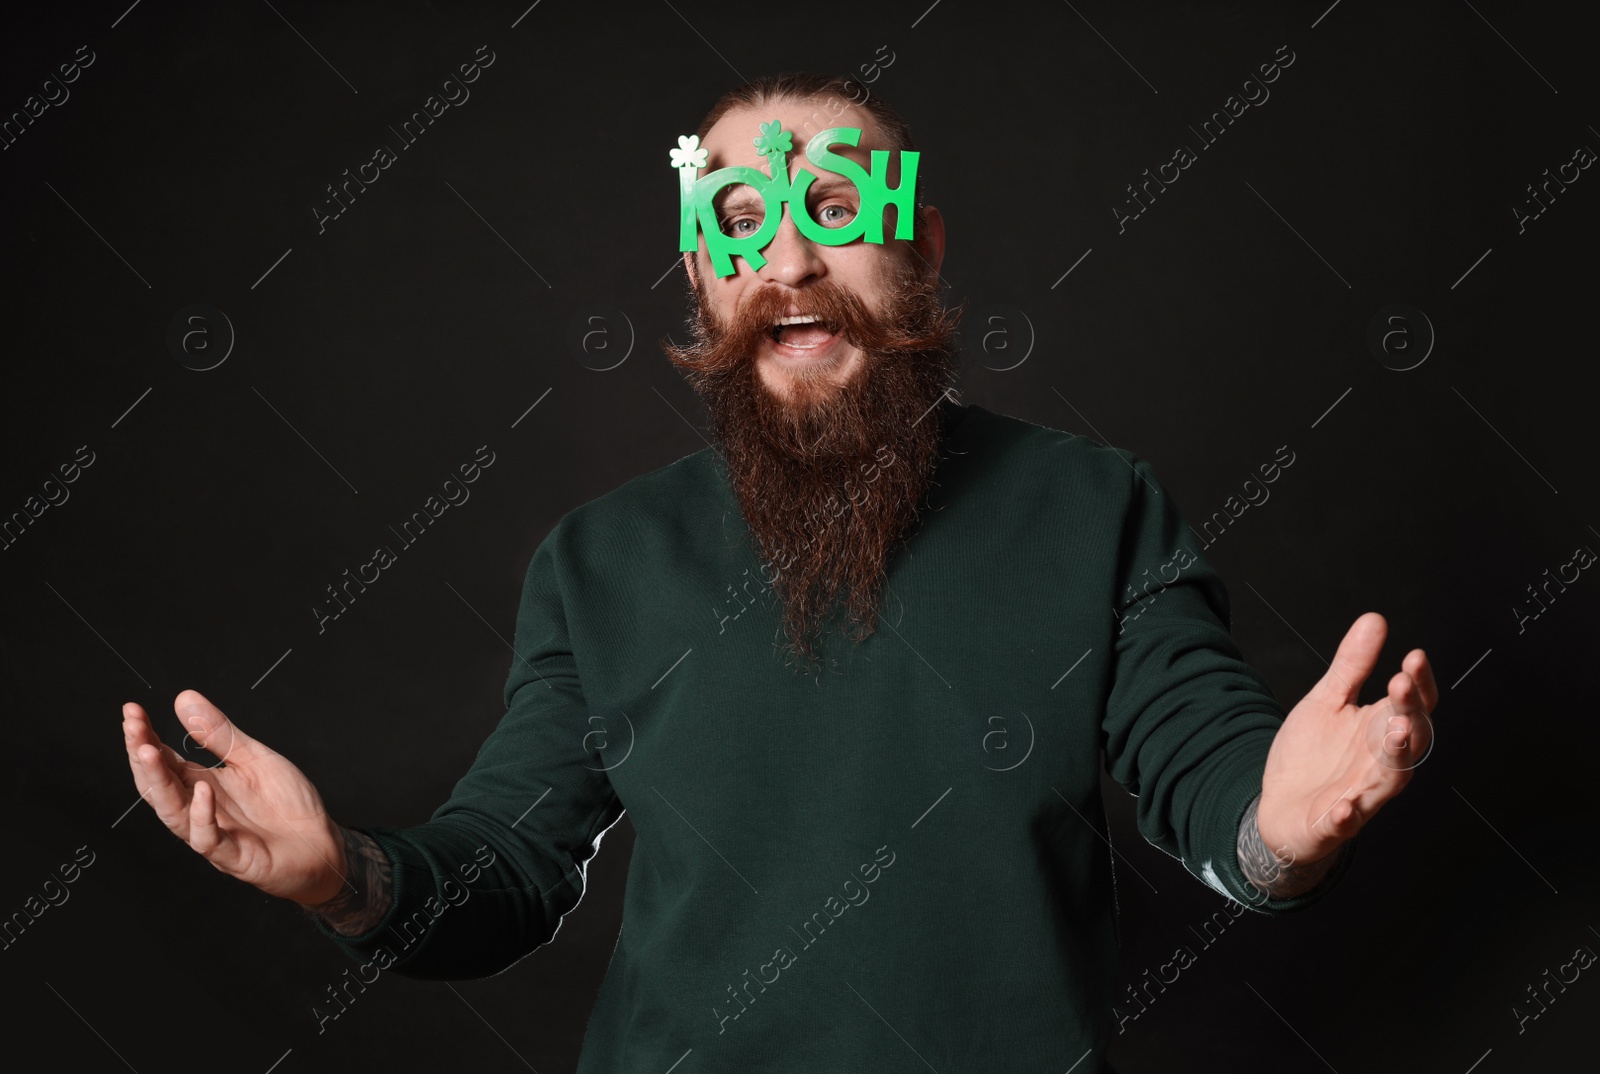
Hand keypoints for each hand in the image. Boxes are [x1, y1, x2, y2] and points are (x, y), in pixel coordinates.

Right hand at [121, 689, 349, 904]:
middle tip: (132, 725)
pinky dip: (202, 816)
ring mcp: (215, 834)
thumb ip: (220, 733)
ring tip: (150, 752)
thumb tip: (184, 698)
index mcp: (202, 784)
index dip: (145, 737)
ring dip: (159, 784)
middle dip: (142, 755)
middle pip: (159, 785)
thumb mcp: (255, 758)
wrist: (321, 844)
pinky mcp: (235, 857)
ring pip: (174, 813)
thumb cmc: (287, 805)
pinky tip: (202, 791)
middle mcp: (200, 810)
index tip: (131, 710)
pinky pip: (210, 840)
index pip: (163, 760)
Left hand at [1257, 612, 1437, 866]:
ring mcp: (1361, 794)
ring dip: (1396, 757)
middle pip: (1411, 738)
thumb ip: (1352, 666)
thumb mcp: (1327, 700)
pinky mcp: (1335, 824)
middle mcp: (1381, 763)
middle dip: (1410, 711)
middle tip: (1402, 685)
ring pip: (1391, 779)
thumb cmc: (1313, 755)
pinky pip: (1347, 822)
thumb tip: (1375, 620)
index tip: (1414, 656)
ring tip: (1396, 732)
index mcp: (1381, 730)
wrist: (1279, 805)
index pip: (1412, 705)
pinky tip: (1345, 808)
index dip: (1418, 683)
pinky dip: (1348, 816)